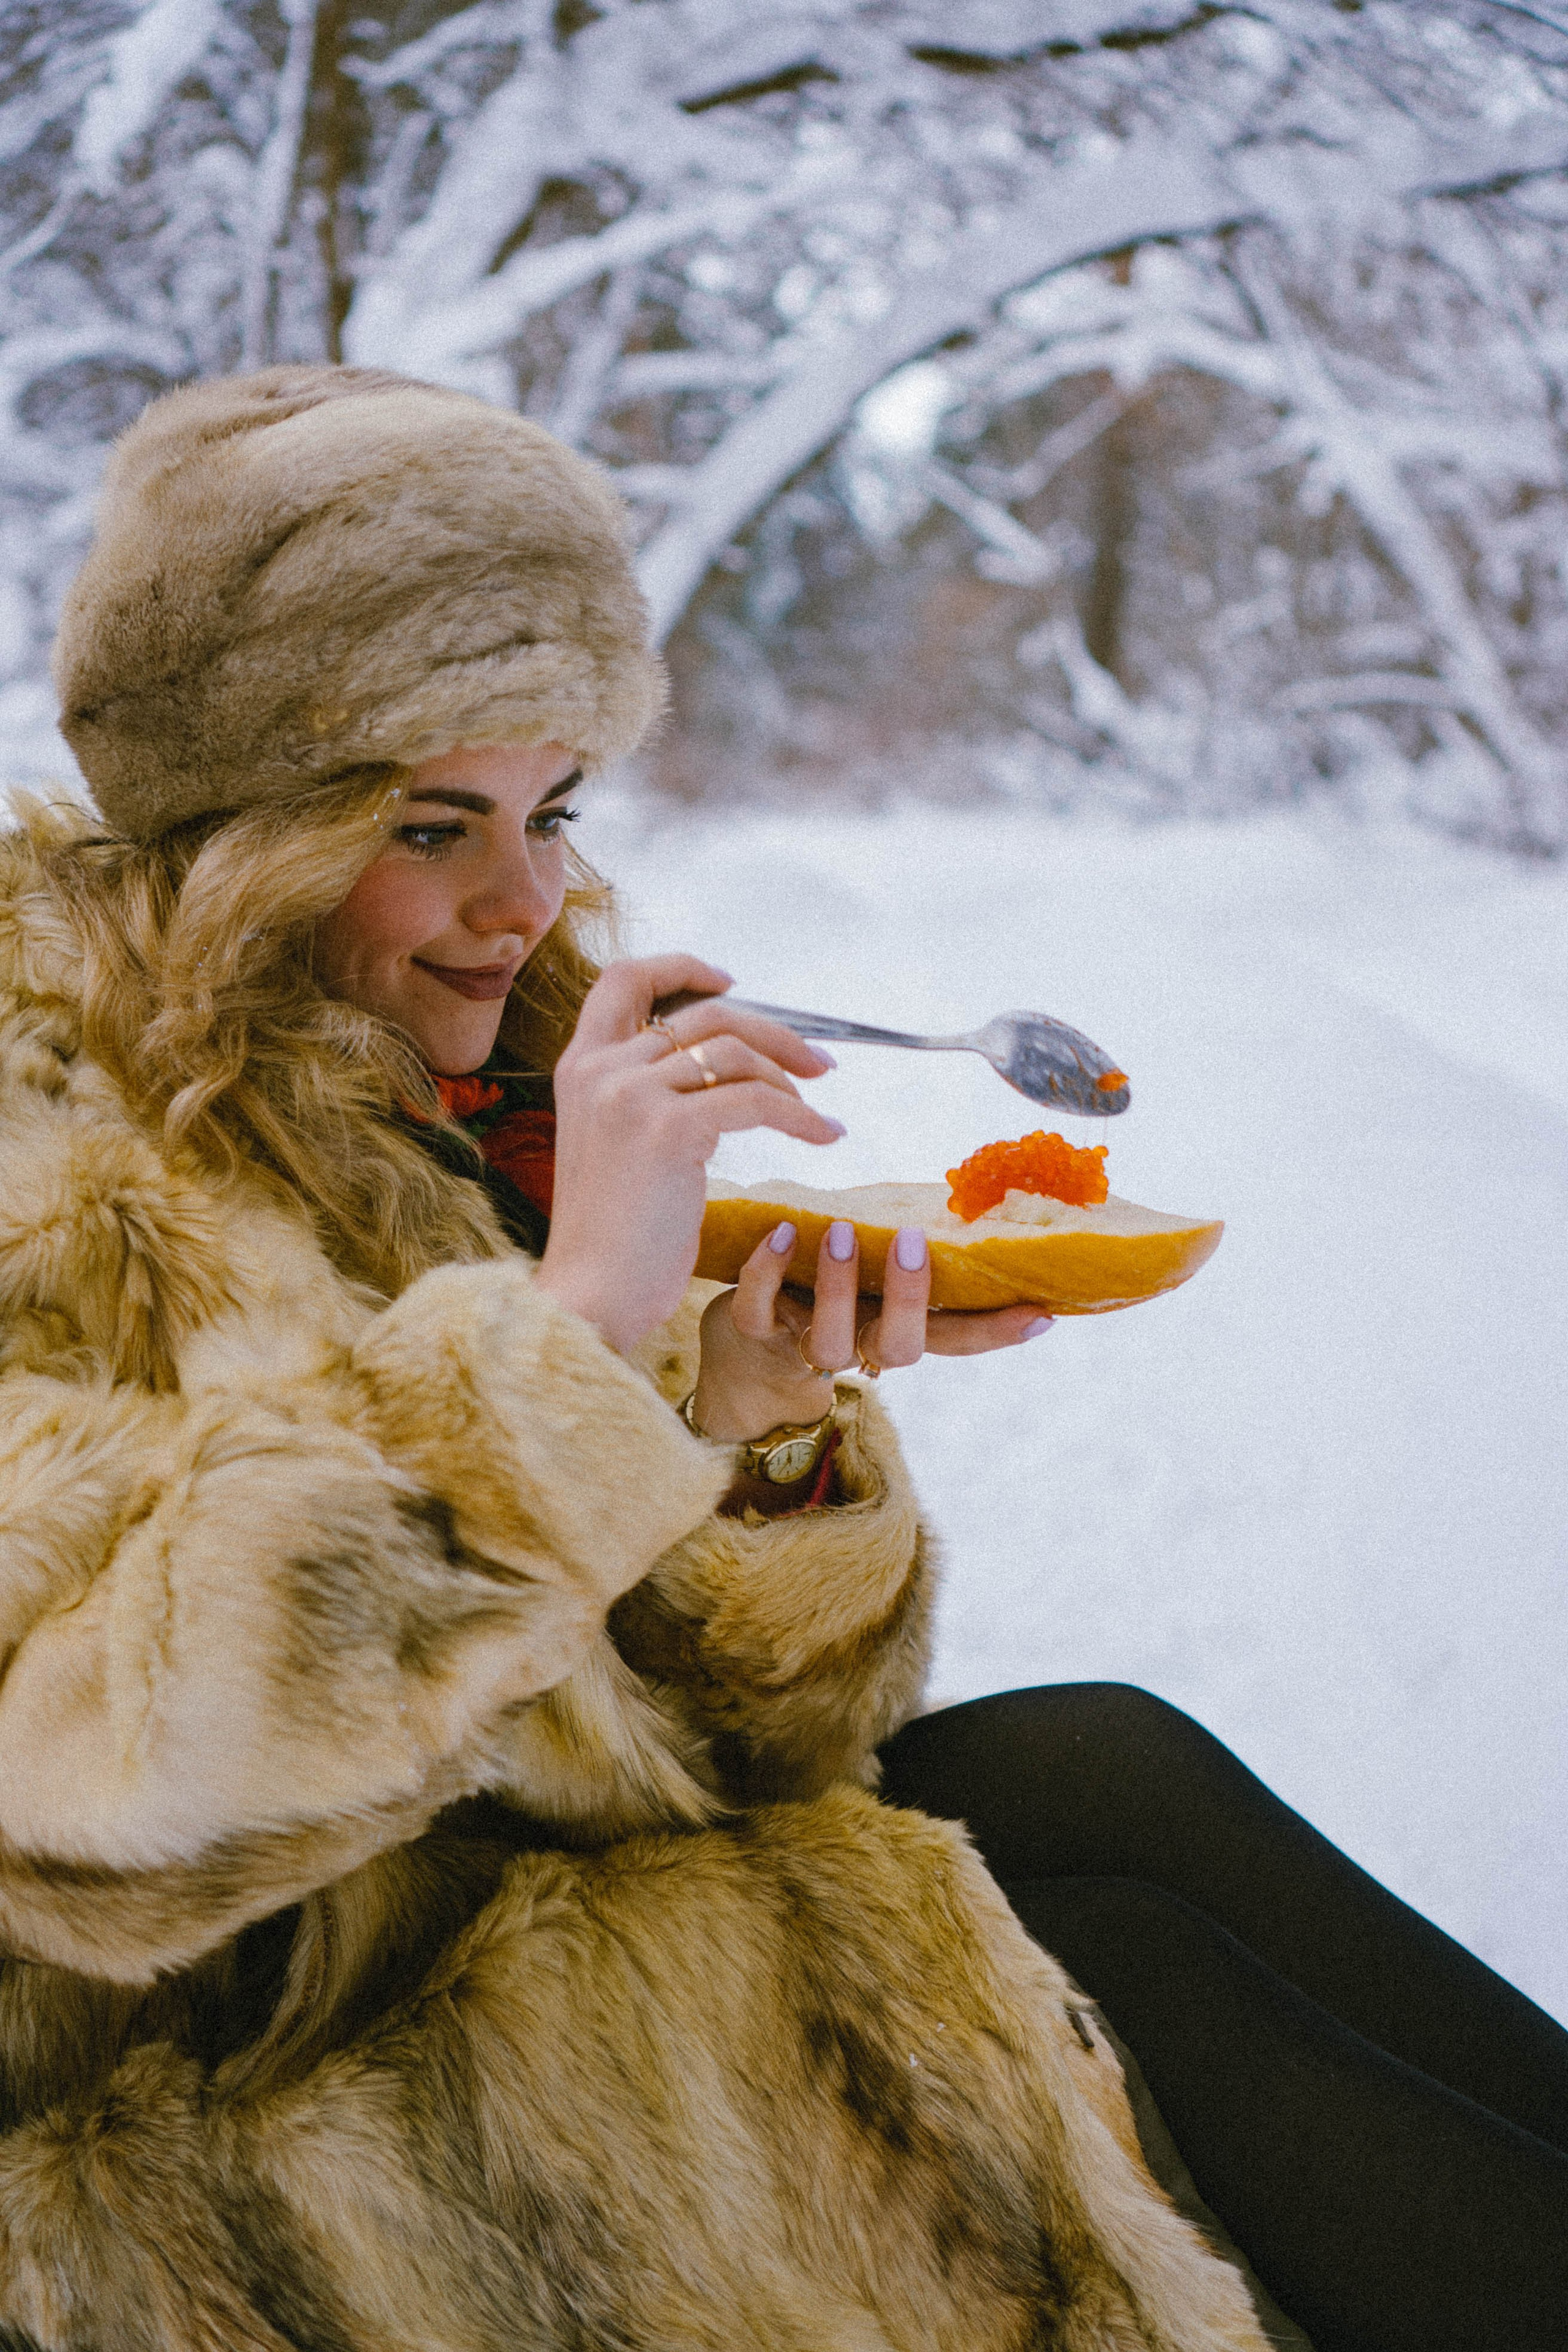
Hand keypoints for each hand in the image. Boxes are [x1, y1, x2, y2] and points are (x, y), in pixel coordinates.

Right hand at [534, 954, 842, 1353]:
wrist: (591, 1294)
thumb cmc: (613, 1236)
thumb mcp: (616, 1144)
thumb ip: (646, 1095)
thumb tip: (718, 1067)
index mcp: (580, 1066)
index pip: (623, 979)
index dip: (681, 967)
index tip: (729, 980)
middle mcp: (600, 1068)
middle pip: (704, 1013)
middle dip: (772, 1031)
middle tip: (817, 1061)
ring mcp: (631, 1095)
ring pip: (734, 1049)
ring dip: (790, 1077)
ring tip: (818, 1111)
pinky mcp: (668, 1130)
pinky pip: (755, 1101)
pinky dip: (801, 1116)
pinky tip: (824, 1135)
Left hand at [694, 1217, 1055, 1442]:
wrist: (742, 1357)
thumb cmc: (824, 1293)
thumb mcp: (871, 1275)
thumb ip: (907, 1247)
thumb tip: (971, 1194)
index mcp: (897, 1329)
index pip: (958, 1338)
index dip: (997, 1331)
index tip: (1041, 1312)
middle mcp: (861, 1345)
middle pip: (901, 1349)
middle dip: (910, 1298)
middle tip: (912, 1242)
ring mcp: (807, 1346)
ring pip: (831, 1341)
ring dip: (838, 1285)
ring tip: (841, 1230)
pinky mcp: (754, 1336)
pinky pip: (759, 1313)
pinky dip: (766, 1272)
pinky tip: (779, 1231)